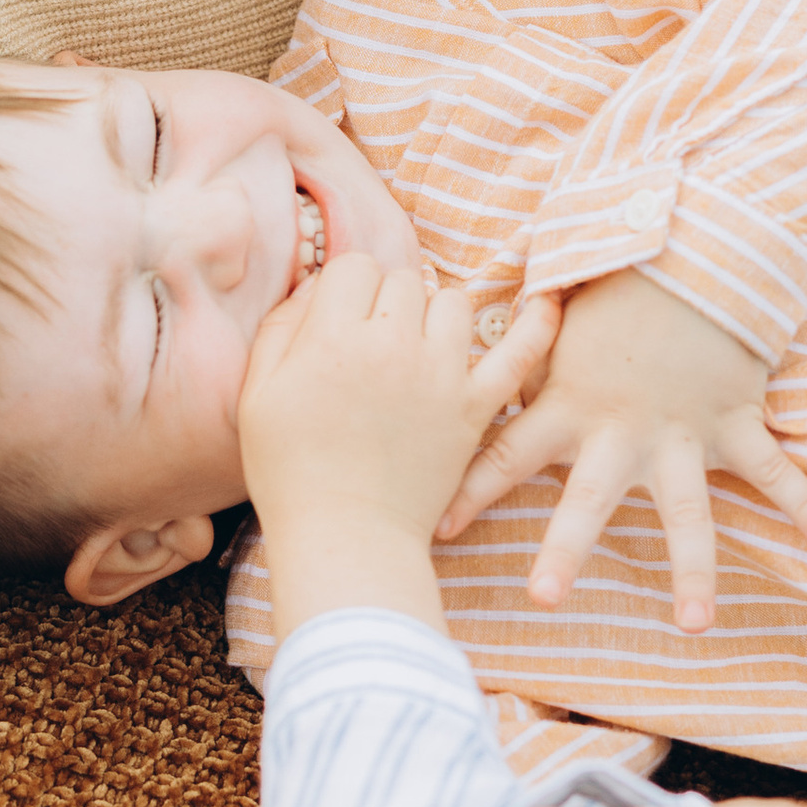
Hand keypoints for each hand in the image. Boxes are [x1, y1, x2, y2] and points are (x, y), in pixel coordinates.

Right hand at [239, 257, 558, 638]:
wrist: (347, 538)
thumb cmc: (290, 473)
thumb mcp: (258, 394)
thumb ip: (281, 328)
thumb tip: (315, 286)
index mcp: (333, 340)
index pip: (353, 267)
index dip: (343, 288)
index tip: (337, 318)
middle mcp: (392, 346)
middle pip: (402, 280)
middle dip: (384, 300)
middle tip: (370, 341)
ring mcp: (441, 375)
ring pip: (452, 302)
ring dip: (433, 313)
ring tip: (417, 344)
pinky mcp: (476, 408)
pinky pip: (519, 353)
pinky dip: (536, 325)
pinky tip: (547, 304)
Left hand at [443, 269, 806, 631]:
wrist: (689, 249)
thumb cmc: (611, 291)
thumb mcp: (555, 326)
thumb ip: (521, 365)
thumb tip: (465, 378)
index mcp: (568, 406)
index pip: (504, 455)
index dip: (467, 493)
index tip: (435, 534)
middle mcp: (621, 429)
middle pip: (587, 499)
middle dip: (565, 549)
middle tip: (543, 598)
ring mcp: (681, 431)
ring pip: (686, 509)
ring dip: (693, 568)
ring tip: (693, 624)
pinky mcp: (734, 420)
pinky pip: (775, 470)